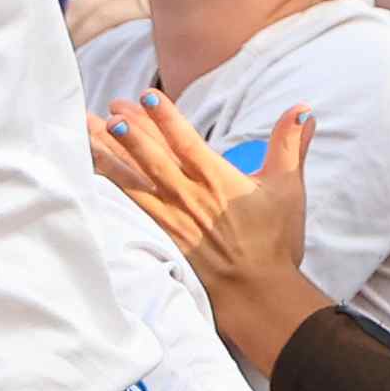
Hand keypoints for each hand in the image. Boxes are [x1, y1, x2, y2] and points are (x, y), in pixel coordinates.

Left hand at [97, 100, 321, 355]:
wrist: (258, 293)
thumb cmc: (275, 241)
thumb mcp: (288, 188)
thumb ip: (289, 146)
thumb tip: (302, 109)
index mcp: (218, 182)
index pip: (186, 144)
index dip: (166, 120)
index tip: (146, 97)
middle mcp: (190, 199)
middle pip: (152, 160)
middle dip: (130, 134)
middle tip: (110, 110)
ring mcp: (171, 219)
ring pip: (133, 181)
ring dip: (109, 156)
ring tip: (87, 132)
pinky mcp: (160, 237)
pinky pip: (128, 208)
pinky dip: (108, 190)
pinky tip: (89, 174)